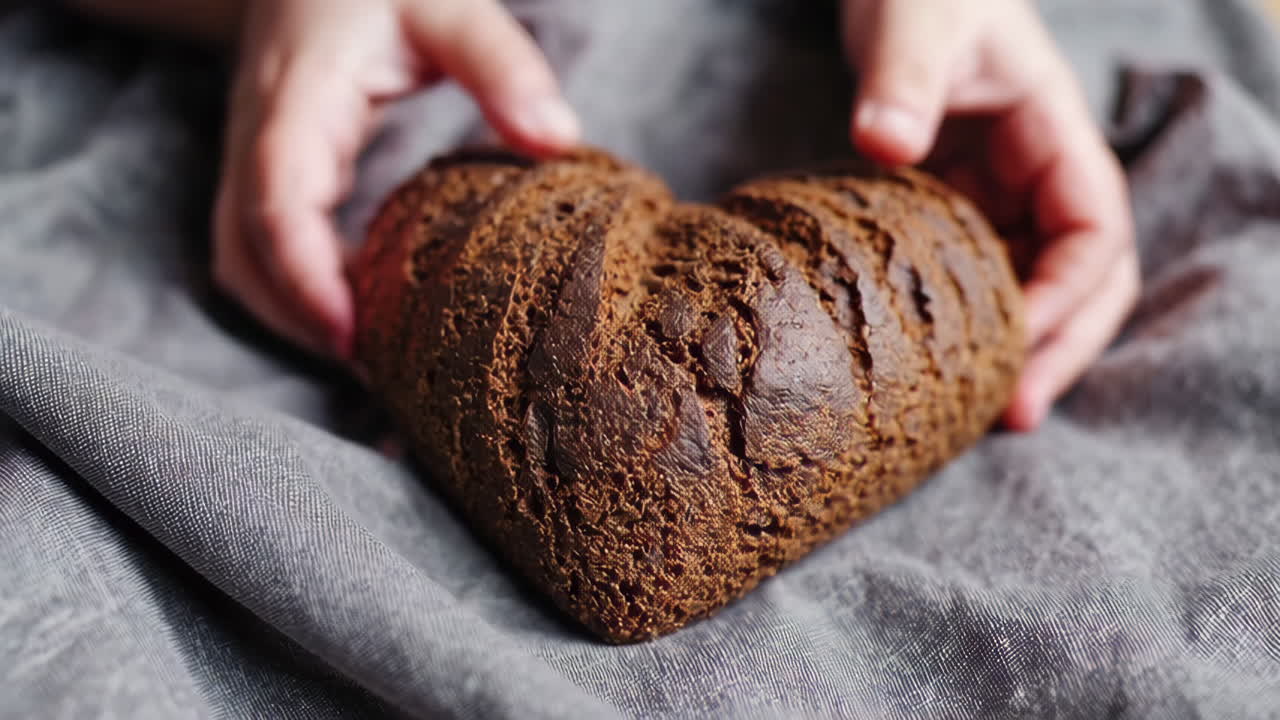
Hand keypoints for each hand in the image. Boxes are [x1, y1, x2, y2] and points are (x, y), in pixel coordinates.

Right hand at [213, 0, 579, 357]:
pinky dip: (296, 291)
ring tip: (371, 357)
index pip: (279, 204)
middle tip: (381, 373)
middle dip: (303, 320)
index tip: (355, 341)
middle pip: (246, 253)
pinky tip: (358, 311)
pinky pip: (258, 247)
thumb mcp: (448, 7)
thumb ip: (501, 65)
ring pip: (241, 260)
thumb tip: (558, 138)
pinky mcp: (269, 170)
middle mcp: (259, 136)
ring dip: (293, 315)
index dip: (308, 281)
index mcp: (297, 101)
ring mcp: (253, 156)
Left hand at [842, 0, 1138, 429]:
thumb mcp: (915, 24)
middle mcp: (1039, 177)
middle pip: (1085, 279)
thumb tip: (885, 143)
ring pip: (1034, 289)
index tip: (1016, 342)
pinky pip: (980, 279)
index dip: (1068, 296)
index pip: (1095, 231)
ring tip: (978, 414)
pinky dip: (969, 325)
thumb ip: (903, 79)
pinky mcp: (956, 213)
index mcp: (1054, 137)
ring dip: (1018, 350)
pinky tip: (933, 366)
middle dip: (1061, 348)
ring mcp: (1000, 200)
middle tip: (1015, 413)